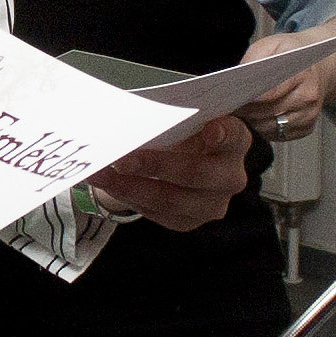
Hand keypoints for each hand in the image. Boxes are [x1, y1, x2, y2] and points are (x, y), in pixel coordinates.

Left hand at [94, 111, 251, 230]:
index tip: (210, 128)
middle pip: (196, 174)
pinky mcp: (187, 222)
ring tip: (100, 173)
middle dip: (157, 165)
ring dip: (129, 186)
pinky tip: (106, 183)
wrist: (182, 160)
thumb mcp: (183, 119)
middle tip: (123, 159)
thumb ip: (171, 117)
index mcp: (234, 143)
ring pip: (170, 200)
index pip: (234, 137)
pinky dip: (127, 196)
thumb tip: (133, 114)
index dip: (224, 135)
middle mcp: (229, 177)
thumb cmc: (184, 132)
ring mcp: (210, 204)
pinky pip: (155, 213)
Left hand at [226, 21, 335, 142]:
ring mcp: (309, 115)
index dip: (249, 98)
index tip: (231, 98)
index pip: (271, 92)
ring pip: (270, 127)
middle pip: (268, 112)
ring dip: (253, 120)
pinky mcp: (306, 128)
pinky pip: (277, 135)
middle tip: (229, 104)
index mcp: (302, 73)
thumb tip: (238, 77)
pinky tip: (258, 116)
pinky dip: (263, 128)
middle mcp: (309, 97)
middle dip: (246, 110)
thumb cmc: (292, 53)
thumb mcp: (273, 44)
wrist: (320, 64)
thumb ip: (254, 58)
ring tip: (242, 109)